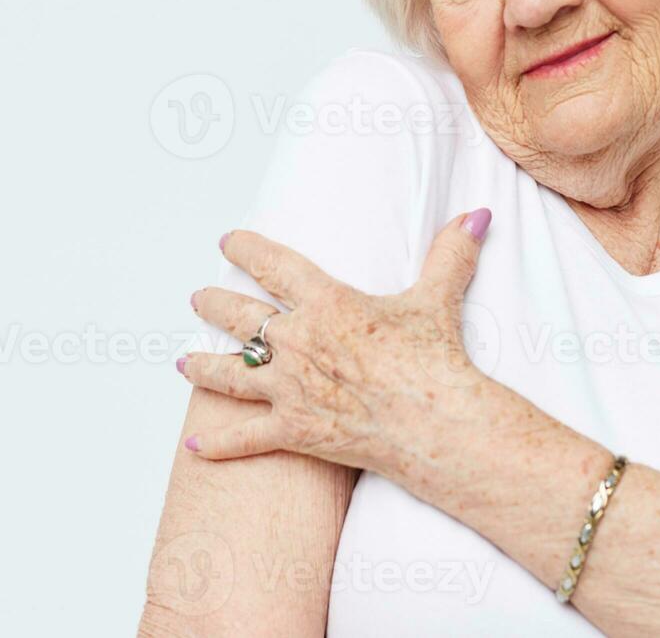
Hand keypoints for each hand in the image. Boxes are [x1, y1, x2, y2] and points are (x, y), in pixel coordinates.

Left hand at [176, 209, 492, 475]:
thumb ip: (451, 254)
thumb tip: (476, 215)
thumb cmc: (434, 361)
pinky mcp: (293, 430)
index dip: (246, 250)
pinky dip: (218, 443)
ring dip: (203, 366)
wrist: (432, 422)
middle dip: (214, 305)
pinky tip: (196, 444)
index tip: (227, 242)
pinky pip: (245, 437)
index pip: (274, 266)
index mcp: (326, 304)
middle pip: (240, 317)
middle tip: (198, 298)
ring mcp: (289, 388)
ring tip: (183, 362)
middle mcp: (297, 342)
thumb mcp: (438, 299)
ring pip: (230, 373)